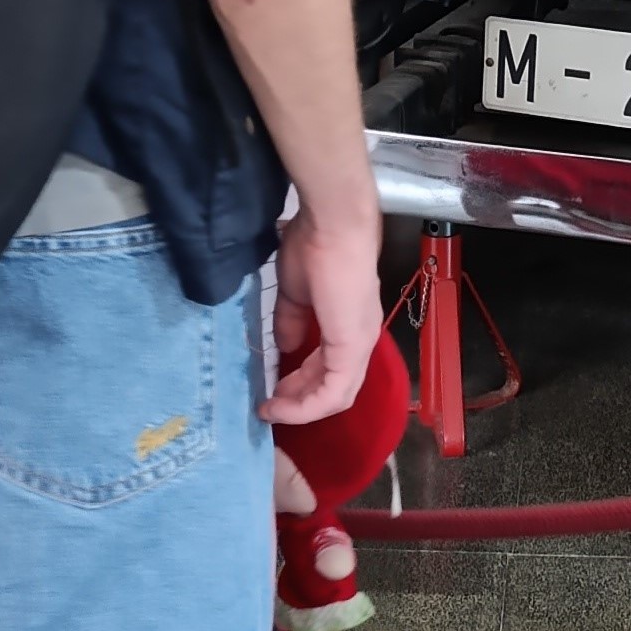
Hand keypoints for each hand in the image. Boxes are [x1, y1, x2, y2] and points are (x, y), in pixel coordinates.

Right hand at [264, 203, 381, 424]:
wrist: (332, 222)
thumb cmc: (314, 245)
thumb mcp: (295, 291)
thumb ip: (291, 321)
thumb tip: (286, 346)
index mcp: (349, 323)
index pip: (331, 368)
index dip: (302, 385)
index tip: (272, 390)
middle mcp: (360, 336)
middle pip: (335, 387)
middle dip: (300, 400)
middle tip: (269, 404)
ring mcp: (359, 342)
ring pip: (336, 395)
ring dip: (302, 408)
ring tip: (271, 409)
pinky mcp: (352, 346)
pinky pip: (333, 391)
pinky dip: (306, 406)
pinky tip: (280, 405)